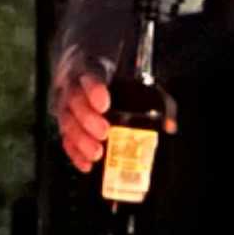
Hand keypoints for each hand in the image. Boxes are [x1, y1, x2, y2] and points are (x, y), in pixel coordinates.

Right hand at [52, 55, 174, 172]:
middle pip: (75, 101)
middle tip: (104, 132)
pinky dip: (74, 153)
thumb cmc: (115, 82)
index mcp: (91, 70)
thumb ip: (155, 100)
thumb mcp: (132, 80)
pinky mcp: (64, 123)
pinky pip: (64, 138)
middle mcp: (74, 86)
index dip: (95, 91)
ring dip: (80, 140)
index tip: (104, 105)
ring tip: (97, 153)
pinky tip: (86, 164)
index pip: (90, 76)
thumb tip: (169, 126)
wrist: (87, 73)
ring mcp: (65, 105)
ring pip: (66, 121)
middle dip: (88, 119)